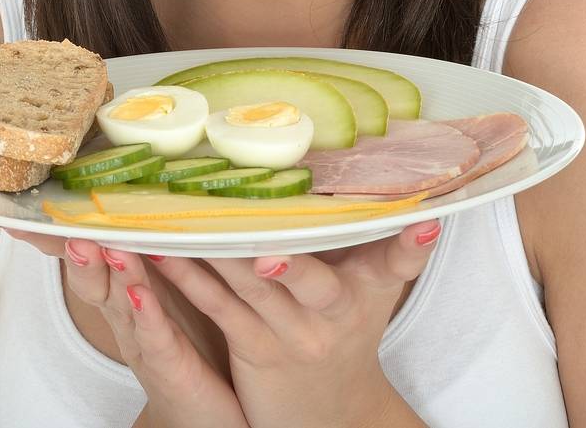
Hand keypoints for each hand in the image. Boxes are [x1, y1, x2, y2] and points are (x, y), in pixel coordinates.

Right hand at [10, 229, 248, 427]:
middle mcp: (125, 318)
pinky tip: (140, 296)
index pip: (88, 259)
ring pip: (121, 303)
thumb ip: (152, 255)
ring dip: (112, 273)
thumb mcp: (165, 296)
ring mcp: (144, 342)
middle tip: (70, 222)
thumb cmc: (188, 350)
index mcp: (123, 296)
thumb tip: (144, 207)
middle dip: (82, 250)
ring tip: (104, 246)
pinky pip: (156, 339)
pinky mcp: (171, 366)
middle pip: (95, 279)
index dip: (60, 236)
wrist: (206, 416)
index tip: (33, 210)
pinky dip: (147, 317)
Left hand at [150, 219, 443, 427]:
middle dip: (292, 263)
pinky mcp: (253, 348)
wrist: (332, 413)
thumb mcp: (370, 292)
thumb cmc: (345, 332)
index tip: (425, 220)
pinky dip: (188, 276)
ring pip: (252, 288)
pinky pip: (217, 306)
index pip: (397, 265)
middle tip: (268, 247)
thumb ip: (377, 243)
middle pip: (314, 283)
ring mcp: (291, 335)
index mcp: (367, 292)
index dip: (411, 244)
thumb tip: (401, 181)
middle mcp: (332, 315)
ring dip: (217, 251)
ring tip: (187, 221)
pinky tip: (161, 249)